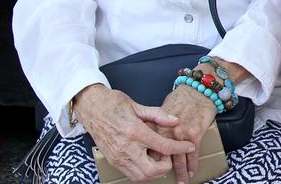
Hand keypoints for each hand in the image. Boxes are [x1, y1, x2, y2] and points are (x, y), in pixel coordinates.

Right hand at [74, 84, 194, 181]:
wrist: (90, 108)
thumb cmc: (113, 103)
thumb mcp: (138, 105)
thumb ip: (159, 115)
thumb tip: (176, 120)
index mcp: (135, 131)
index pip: (163, 146)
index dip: (180, 147)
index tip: (189, 145)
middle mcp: (126, 147)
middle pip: (152, 170)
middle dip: (166, 165)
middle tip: (168, 154)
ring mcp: (118, 157)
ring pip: (141, 177)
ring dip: (154, 172)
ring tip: (158, 157)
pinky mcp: (113, 161)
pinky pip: (131, 175)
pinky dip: (143, 172)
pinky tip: (147, 160)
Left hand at [159, 84, 218, 182]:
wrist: (198, 89)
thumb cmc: (181, 97)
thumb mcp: (162, 109)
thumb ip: (155, 124)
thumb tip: (151, 136)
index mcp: (156, 126)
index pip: (150, 149)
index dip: (151, 161)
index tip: (151, 170)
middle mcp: (167, 132)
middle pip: (163, 157)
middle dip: (163, 171)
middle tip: (162, 180)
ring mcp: (181, 134)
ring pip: (179, 159)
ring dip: (181, 172)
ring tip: (181, 182)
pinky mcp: (195, 134)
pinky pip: (193, 154)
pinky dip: (193, 165)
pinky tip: (192, 172)